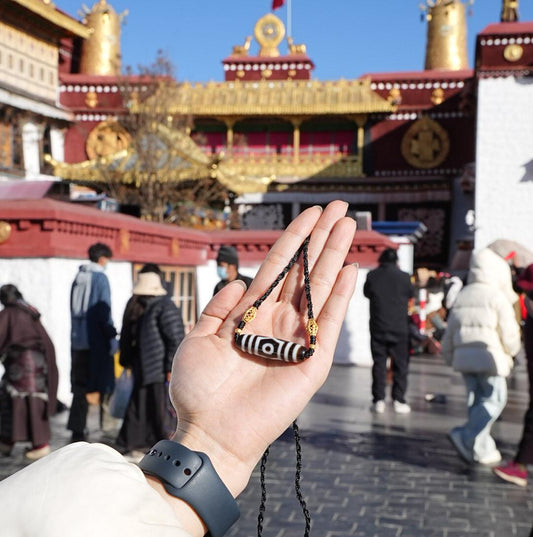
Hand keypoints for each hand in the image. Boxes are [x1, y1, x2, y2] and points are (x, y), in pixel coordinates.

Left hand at [169, 200, 357, 497]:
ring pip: (320, 288)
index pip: (278, 267)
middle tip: (338, 209)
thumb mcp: (198, 340)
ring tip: (348, 227)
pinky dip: (340, 297)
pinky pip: (328, 323)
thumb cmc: (200, 391)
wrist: (211, 432)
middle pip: (305, 270)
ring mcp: (297, 339)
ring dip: (335, 256)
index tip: (308, 215)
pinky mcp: (311, 361)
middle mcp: (278, 321)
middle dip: (321, 238)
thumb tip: (236, 281)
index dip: (294, 239)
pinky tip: (349, 270)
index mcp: (252, 314)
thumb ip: (217, 308)